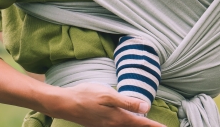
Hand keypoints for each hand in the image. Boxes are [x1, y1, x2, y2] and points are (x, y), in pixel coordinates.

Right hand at [46, 83, 166, 126]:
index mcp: (119, 118)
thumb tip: (146, 108)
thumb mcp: (109, 95)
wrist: (64, 103)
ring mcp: (106, 126)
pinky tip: (128, 123)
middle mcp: (113, 125)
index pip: (142, 124)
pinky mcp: (100, 124)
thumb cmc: (86, 95)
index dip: (154, 126)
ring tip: (147, 126)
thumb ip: (128, 102)